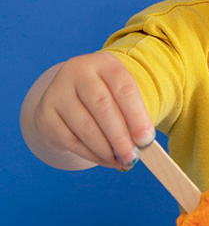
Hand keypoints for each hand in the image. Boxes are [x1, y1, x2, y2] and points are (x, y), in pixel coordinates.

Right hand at [21, 53, 153, 169]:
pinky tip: (105, 160)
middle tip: (132, 157)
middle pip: (102, 107)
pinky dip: (91, 154)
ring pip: (85, 126)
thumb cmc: (106, 96)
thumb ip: (134, 116)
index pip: (124, 88)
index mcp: (104, 64)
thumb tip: (143, 143)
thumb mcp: (122, 96)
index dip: (137, 115)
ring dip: (106, 149)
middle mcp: (78, 72)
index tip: (146, 139)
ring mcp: (58, 92)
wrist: (69, 95)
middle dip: (120, 136)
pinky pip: (70, 140)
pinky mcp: (46, 114)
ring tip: (121, 161)